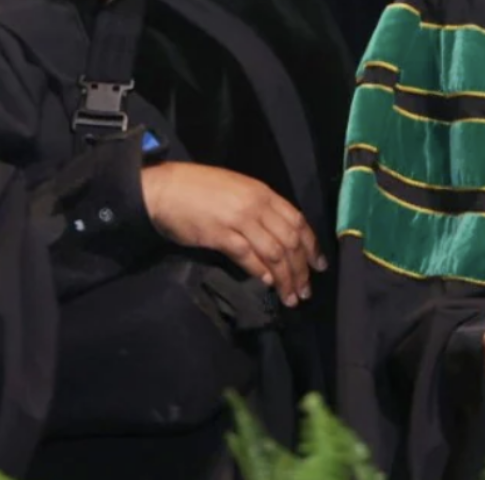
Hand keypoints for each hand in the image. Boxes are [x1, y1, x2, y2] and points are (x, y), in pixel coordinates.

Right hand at [141, 161, 321, 307]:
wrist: (165, 188)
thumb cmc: (200, 189)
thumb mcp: (239, 190)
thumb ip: (261, 210)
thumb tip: (278, 237)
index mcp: (264, 194)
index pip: (298, 222)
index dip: (312, 246)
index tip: (319, 266)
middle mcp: (257, 206)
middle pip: (290, 241)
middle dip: (301, 269)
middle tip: (306, 290)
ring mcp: (239, 220)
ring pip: (274, 252)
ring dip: (285, 277)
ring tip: (290, 296)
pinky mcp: (219, 234)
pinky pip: (247, 255)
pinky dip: (259, 270)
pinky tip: (267, 283)